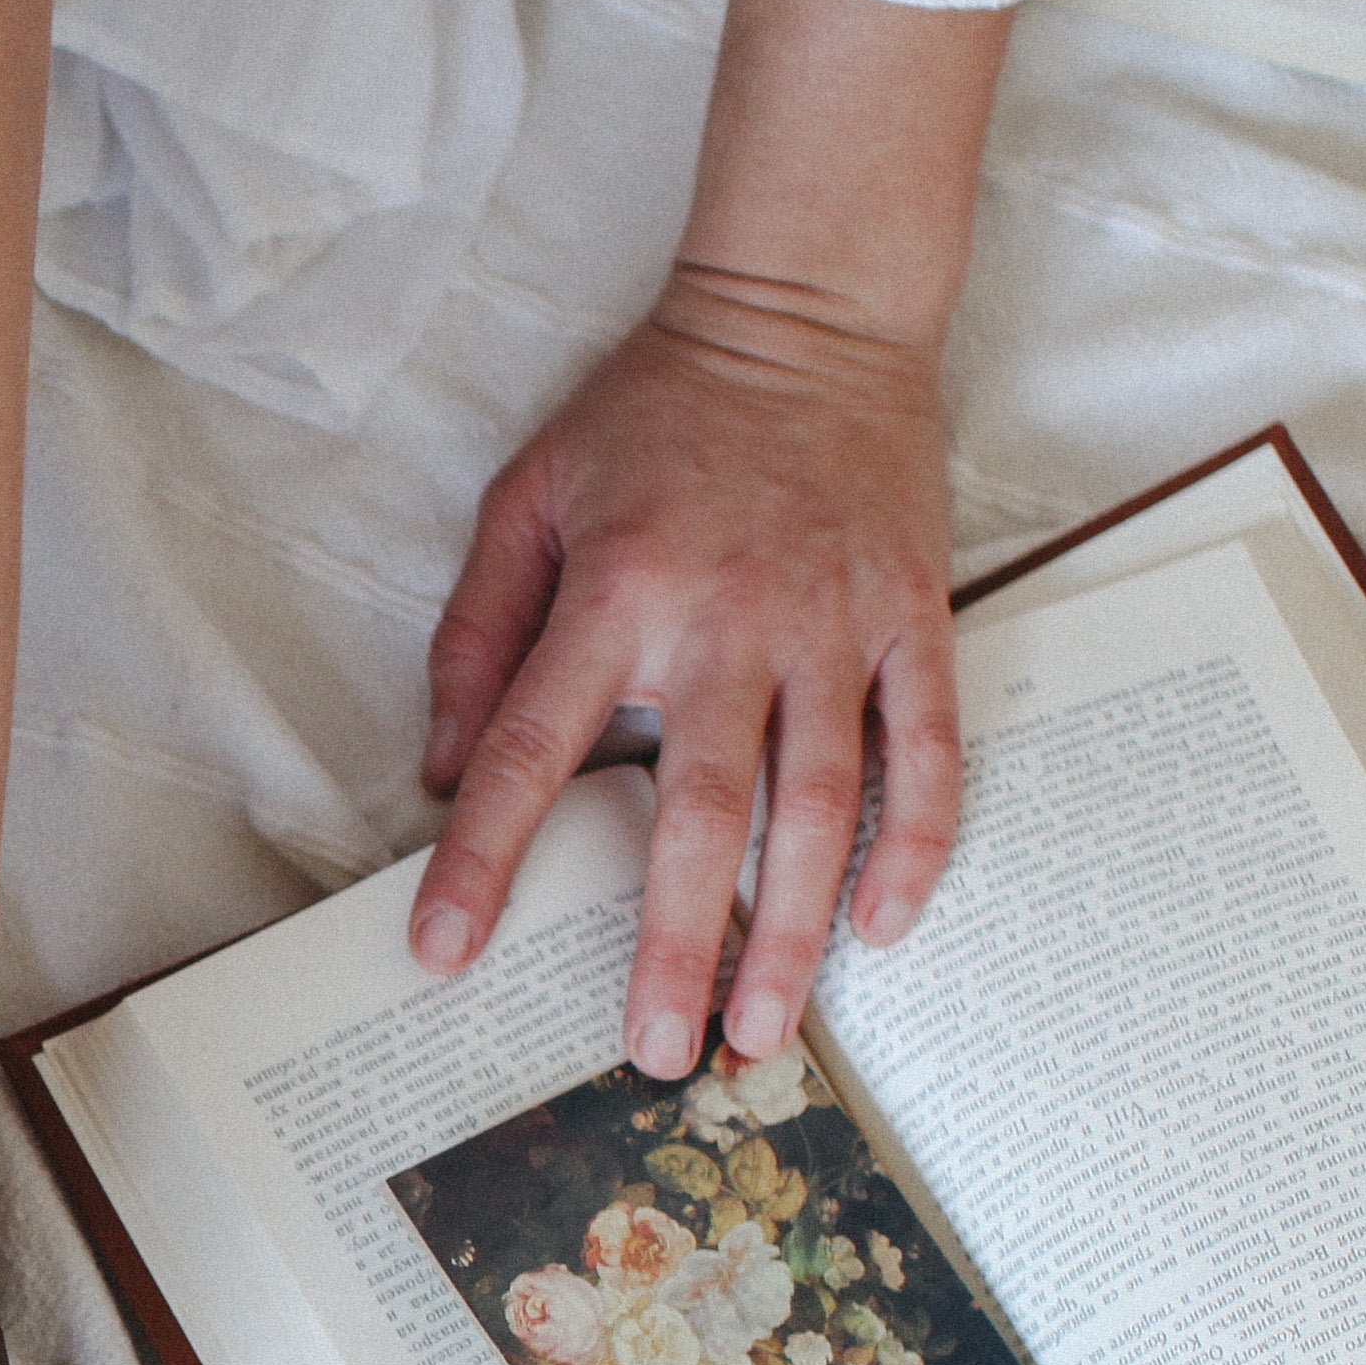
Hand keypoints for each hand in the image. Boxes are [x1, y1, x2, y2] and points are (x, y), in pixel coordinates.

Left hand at [411, 279, 964, 1076]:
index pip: (527, 751)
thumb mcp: (527, 495)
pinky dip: (912, 842)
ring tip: (765, 1030)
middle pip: (696, 815)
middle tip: (656, 1055)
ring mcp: (832, 625)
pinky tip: (883, 926)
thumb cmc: (654, 410)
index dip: (483, 860)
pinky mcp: (911, 616)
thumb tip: (441, 772)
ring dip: (791, 931)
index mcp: (616, 593)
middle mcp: (727, 622)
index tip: (449, 954)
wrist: (810, 309)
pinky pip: (924, 749)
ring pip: (819, 807)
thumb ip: (475, 633)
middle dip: (674, 946)